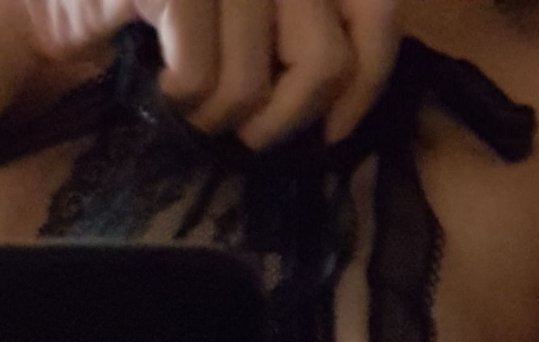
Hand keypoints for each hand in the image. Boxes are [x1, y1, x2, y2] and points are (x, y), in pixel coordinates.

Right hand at [2, 0, 401, 146]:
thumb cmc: (165, 6)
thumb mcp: (254, 13)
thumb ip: (311, 26)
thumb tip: (355, 97)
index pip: (378, 12)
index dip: (366, 83)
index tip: (334, 129)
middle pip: (323, 65)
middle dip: (283, 123)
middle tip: (248, 133)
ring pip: (255, 87)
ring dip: (218, 120)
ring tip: (192, 104)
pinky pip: (201, 81)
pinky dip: (178, 102)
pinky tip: (160, 83)